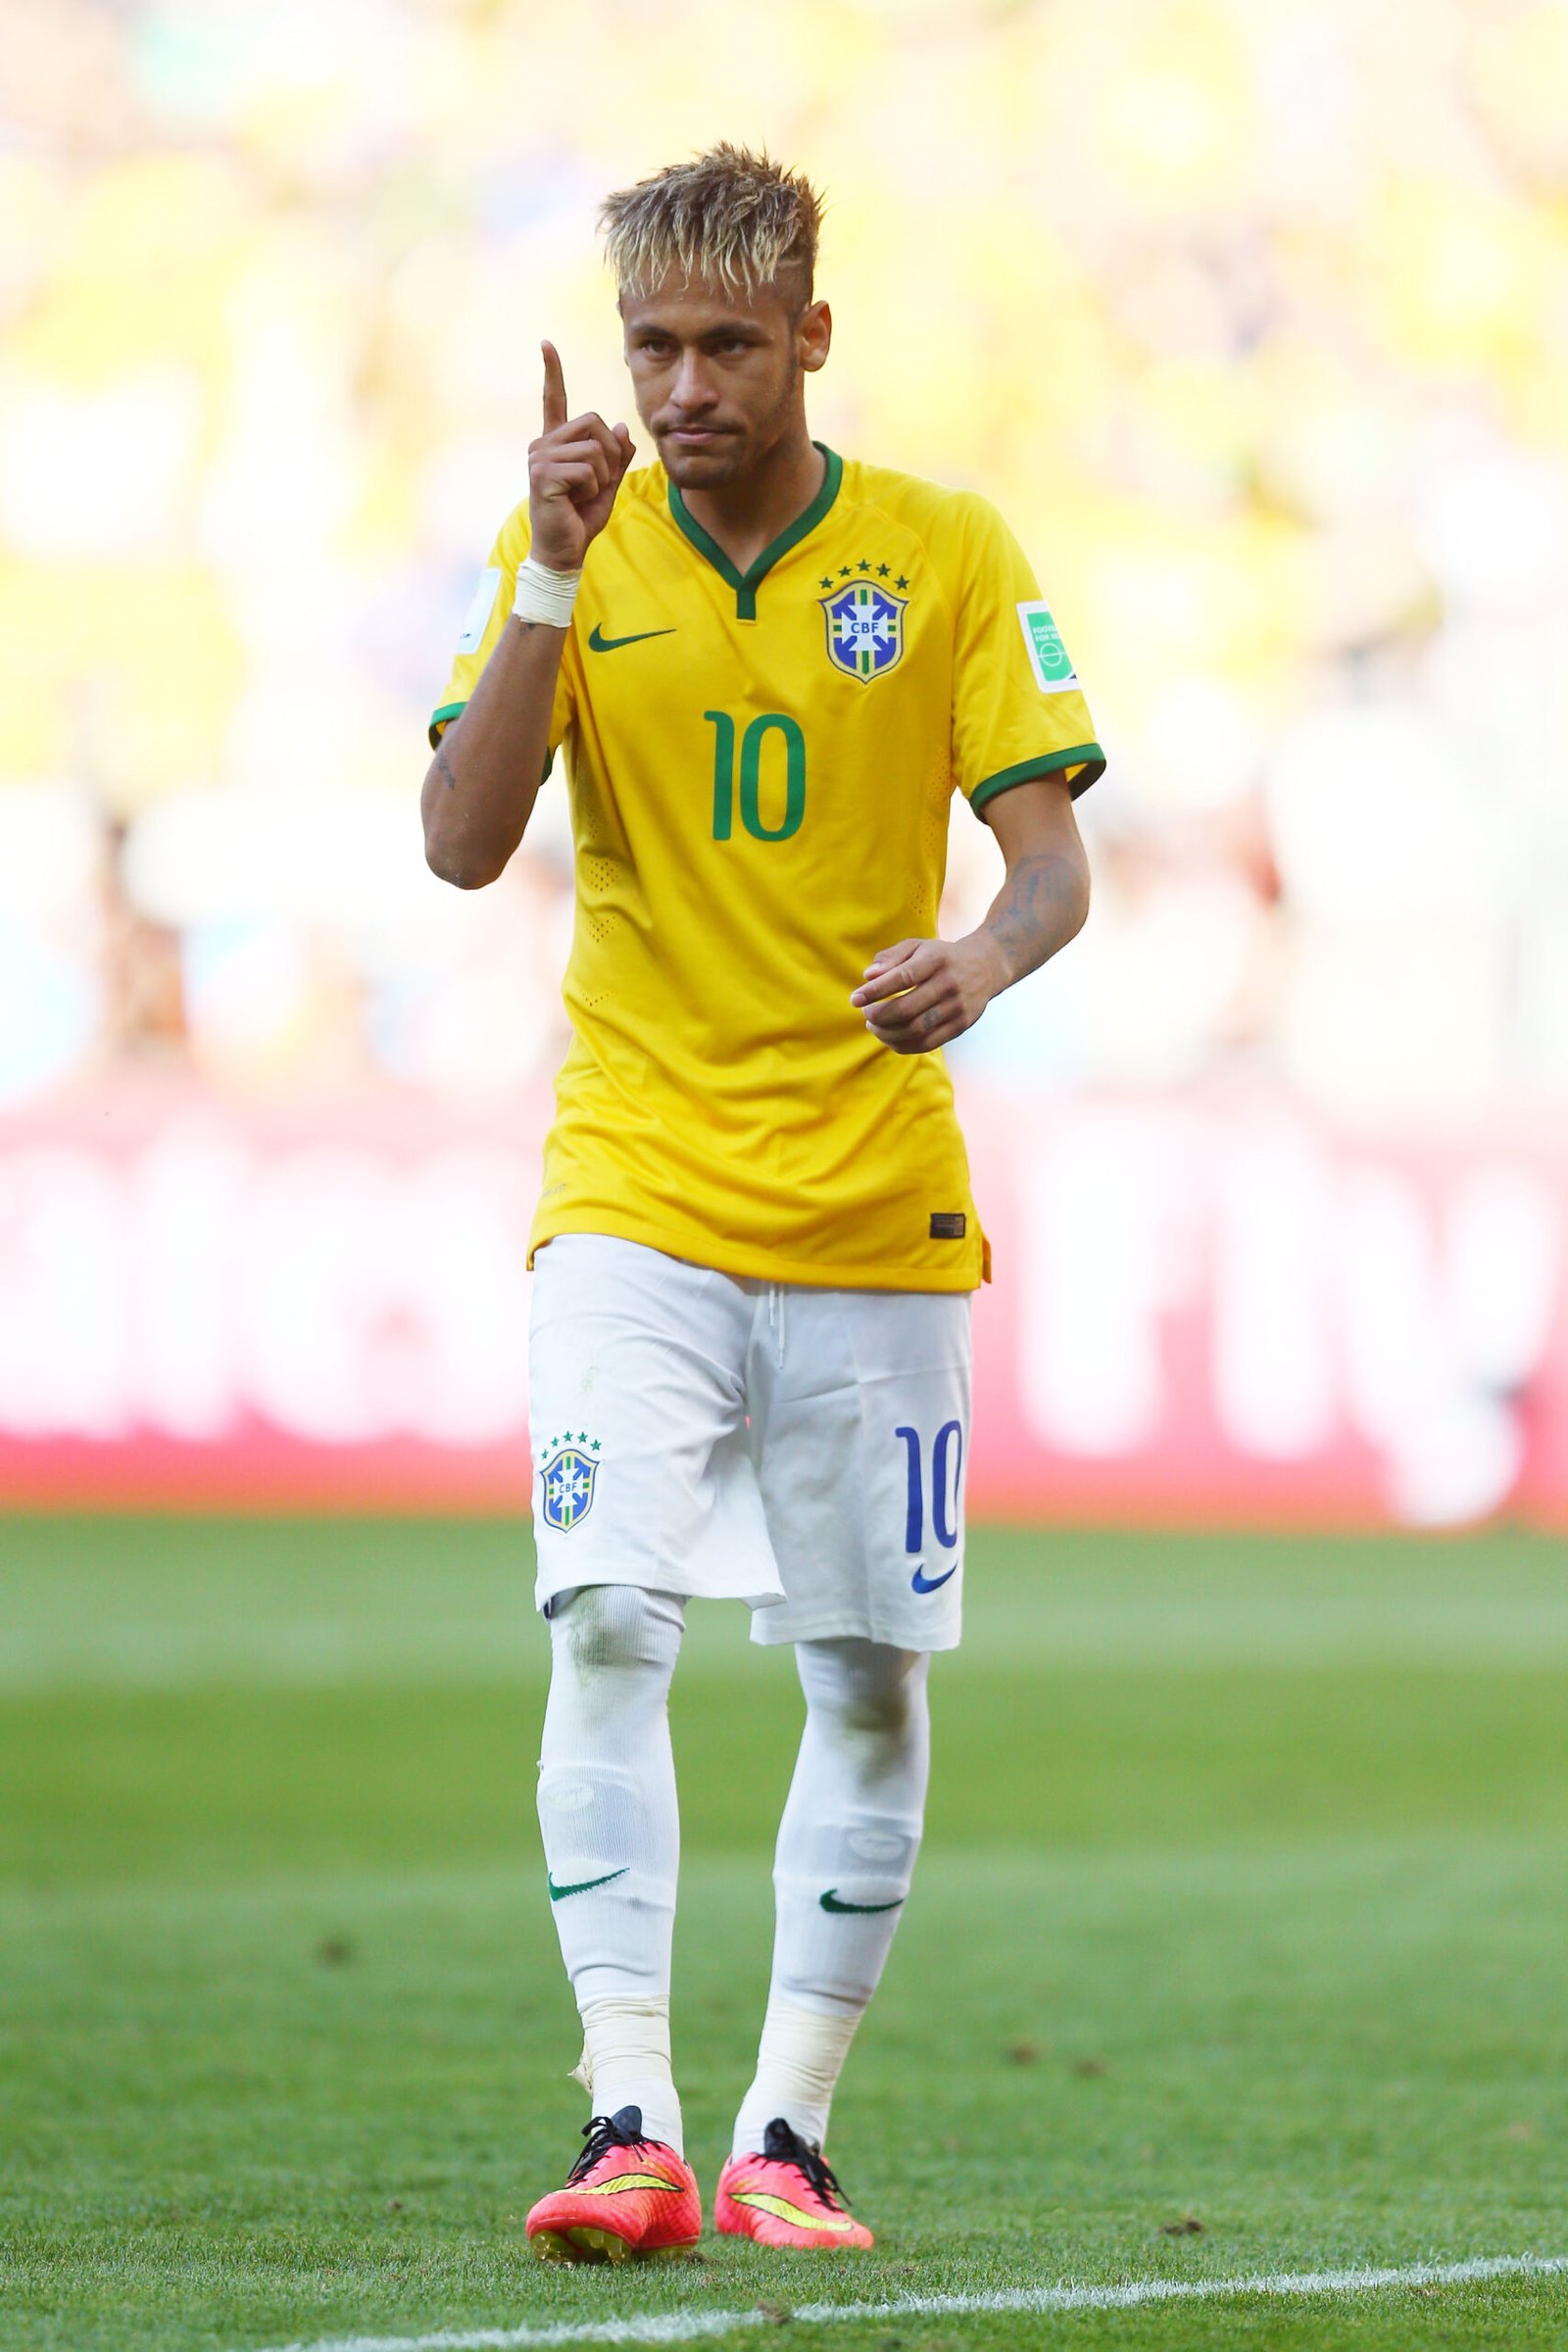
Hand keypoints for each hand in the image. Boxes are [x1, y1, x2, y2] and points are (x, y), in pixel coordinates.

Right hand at [527, 341, 634, 569]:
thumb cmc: (581, 518)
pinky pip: (587, 468)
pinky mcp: (542, 474)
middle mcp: (543, 444)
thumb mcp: (608, 483)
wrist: (564, 551)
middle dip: (611, 453)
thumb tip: (622, 426)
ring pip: (594, 446)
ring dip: (603, 474)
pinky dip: (593, 487)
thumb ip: (617, 455)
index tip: (546, 344)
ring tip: (585, 494)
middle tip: (598, 482)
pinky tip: (576, 501)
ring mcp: (539, 457)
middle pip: (594, 421)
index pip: (554, 400)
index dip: (552, 372)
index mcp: (556, 443)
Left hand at [850, 933, 1008, 1053]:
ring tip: (874, 1027)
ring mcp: (957, 1007)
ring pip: (915, 1030)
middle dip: (878, 1016)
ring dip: (887, 1033)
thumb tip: (868, 976)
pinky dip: (902, 1045)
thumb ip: (890, 958)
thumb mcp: (917, 947)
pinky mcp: (960, 1026)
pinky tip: (889, 1037)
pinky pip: (927, 1043)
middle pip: (906, 1009)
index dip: (874, 991)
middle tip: (866, 1014)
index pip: (901, 978)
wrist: (985, 966)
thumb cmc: (940, 957)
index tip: (855, 999)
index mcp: (936, 960)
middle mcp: (949, 984)